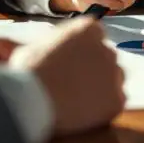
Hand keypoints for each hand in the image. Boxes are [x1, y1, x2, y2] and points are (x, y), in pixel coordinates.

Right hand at [11, 17, 124, 135]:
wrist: (32, 100)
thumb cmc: (27, 72)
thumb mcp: (31, 49)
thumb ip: (46, 48)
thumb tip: (30, 50)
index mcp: (88, 29)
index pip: (95, 35)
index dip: (83, 50)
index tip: (73, 62)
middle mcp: (106, 48)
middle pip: (106, 57)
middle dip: (95, 68)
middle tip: (75, 83)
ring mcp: (114, 74)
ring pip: (115, 79)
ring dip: (101, 86)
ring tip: (78, 99)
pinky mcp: (117, 100)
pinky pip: (115, 102)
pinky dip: (103, 108)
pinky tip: (84, 113)